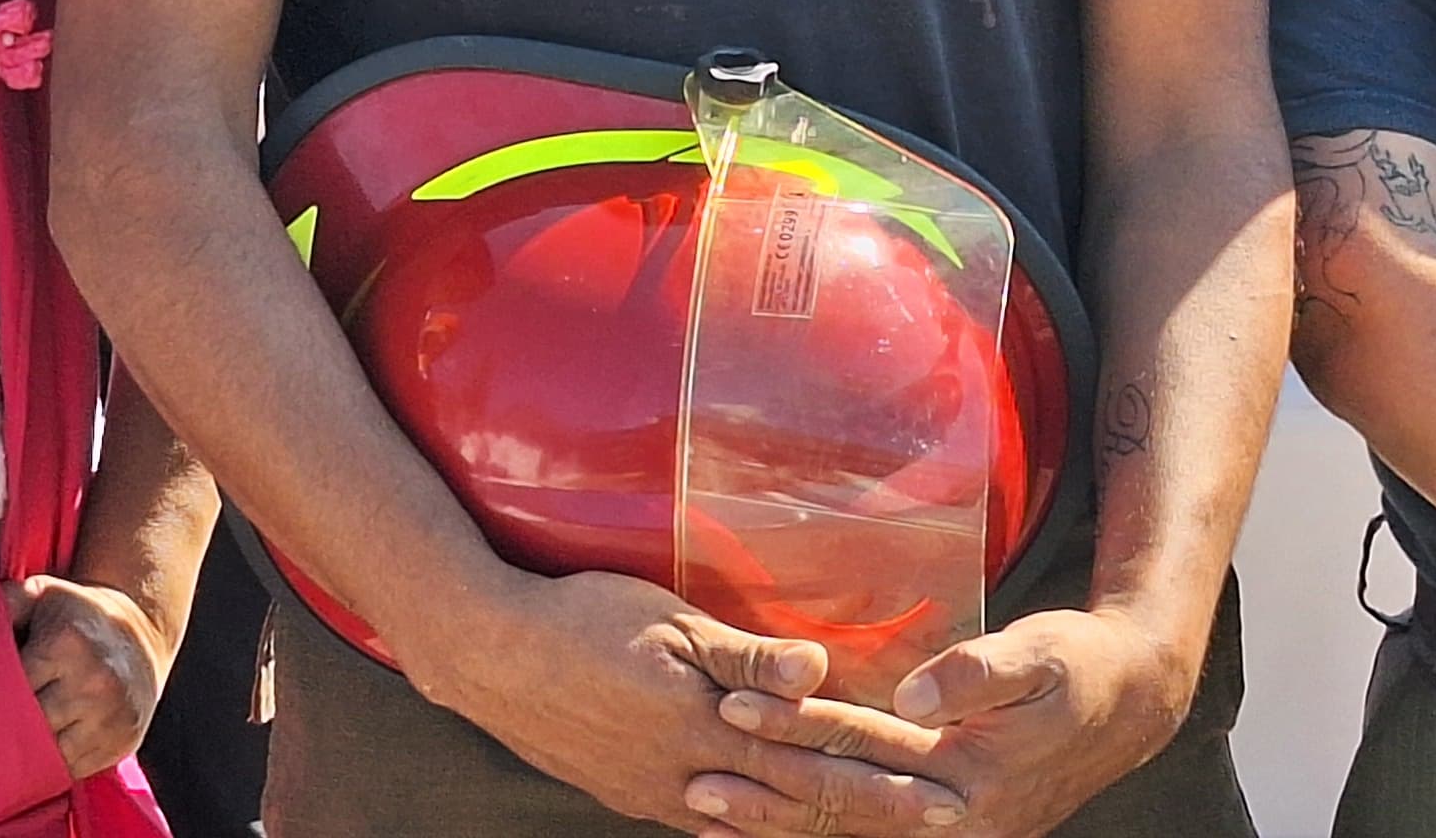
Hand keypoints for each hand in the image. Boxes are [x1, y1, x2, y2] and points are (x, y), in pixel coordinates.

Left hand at [11, 574, 168, 779]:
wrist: (141, 632)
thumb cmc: (76, 616)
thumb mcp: (43, 594)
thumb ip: (7, 603)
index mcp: (66, 645)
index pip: (15, 688)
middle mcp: (93, 682)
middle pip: (32, 725)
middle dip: (8, 728)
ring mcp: (112, 715)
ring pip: (53, 754)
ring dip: (31, 754)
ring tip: (12, 743)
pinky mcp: (124, 739)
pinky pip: (77, 768)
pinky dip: (56, 765)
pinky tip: (42, 753)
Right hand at [406, 568, 968, 835]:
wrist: (489, 654)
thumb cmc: (581, 618)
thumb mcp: (668, 619)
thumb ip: (745, 654)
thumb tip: (819, 671)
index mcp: (712, 728)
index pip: (820, 758)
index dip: (886, 775)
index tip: (946, 787)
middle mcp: (695, 775)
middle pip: (803, 803)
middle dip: (877, 812)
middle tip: (944, 819)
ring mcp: (661, 794)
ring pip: (760, 823)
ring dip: (821, 826)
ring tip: (873, 829)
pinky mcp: (631, 796)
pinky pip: (711, 823)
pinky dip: (756, 830)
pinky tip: (775, 832)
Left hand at [715, 607, 1192, 837]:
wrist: (1131, 705)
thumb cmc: (1080, 665)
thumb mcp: (1041, 653)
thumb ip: (978, 673)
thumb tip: (915, 697)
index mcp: (975, 775)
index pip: (868, 750)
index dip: (799, 727)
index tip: (735, 704)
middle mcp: (959, 819)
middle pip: (846, 804)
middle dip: (768, 789)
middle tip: (697, 777)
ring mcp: (953, 831)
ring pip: (850, 829)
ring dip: (778, 821)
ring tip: (707, 810)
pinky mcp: (946, 826)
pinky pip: (868, 831)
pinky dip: (812, 828)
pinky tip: (762, 824)